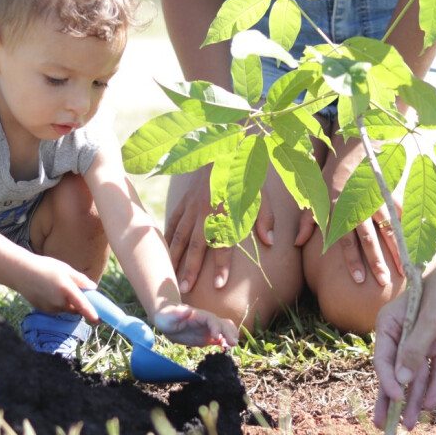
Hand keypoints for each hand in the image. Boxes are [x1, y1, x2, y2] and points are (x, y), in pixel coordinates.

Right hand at [16, 255, 98, 322]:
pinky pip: (56, 309)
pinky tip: (49, 291)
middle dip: (80, 305)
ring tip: (58, 286)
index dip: (92, 314)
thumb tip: (93, 288)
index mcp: (66, 289)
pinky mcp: (44, 310)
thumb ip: (80, 280)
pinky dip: (58, 303)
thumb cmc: (45, 267)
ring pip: (66, 309)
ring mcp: (50, 307)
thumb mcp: (65, 269)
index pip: (82, 305)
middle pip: (76, 309)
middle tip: (77, 293)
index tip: (99, 321)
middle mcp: (58, 301)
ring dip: (68, 303)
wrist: (20, 272)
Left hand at [153, 304, 238, 347]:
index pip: (212, 319)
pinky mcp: (208, 337)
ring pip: (225, 330)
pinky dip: (225, 343)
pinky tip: (226, 350)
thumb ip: (177, 313)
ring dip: (231, 336)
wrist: (167, 321)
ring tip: (233, 346)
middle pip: (223, 324)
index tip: (217, 337)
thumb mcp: (168, 315)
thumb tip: (187, 310)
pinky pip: (220, 339)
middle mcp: (207, 321)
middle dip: (229, 333)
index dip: (216, 327)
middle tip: (233, 344)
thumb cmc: (166, 316)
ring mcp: (209, 329)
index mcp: (199, 315)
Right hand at [166, 166, 275, 293]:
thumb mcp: (260, 190)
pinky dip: (168, 240)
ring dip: (176, 259)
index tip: (219, 285)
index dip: (222, 264)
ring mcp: (191, 206)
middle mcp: (205, 210)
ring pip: (181, 237)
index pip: (224, 241)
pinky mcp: (184, 201)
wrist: (222, 144)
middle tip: (185, 290)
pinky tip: (165, 255)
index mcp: (225, 208)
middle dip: (191, 268)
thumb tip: (270, 241)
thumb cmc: (245, 170)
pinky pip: (173, 223)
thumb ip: (265, 216)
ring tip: (172, 279)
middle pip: (197, 244)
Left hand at [295, 140, 402, 285]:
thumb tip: (297, 243)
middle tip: (385, 282)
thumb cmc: (330, 181)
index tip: (360, 280)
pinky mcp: (389, 195)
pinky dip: (408, 230)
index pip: (347, 241)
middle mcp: (359, 208)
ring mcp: (376, 201)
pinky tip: (417, 246)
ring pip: (389, 229)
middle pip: (370, 239)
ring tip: (405, 269)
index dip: (352, 261)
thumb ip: (306, 222)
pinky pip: (400, 215)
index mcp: (340, 212)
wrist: (350, 153)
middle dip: (377, 261)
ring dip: (397, 250)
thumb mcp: (314, 200)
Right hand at [372, 255, 435, 428]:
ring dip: (414, 399)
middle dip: (392, 399)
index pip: (384, 359)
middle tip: (382, 426)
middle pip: (396, 372)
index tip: (396, 399)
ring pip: (417, 376)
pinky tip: (432, 405)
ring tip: (411, 425)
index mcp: (390, 324)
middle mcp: (404, 334)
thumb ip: (415, 350)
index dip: (389, 381)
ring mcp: (425, 340)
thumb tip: (400, 381)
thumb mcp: (431, 318)